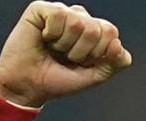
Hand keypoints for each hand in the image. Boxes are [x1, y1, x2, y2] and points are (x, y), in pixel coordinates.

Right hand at [0, 1, 132, 106]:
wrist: (28, 87)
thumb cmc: (59, 80)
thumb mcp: (94, 77)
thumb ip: (115, 64)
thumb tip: (117, 44)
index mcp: (94, 31)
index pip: (111, 33)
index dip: (97, 54)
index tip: (82, 63)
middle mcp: (79, 18)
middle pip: (96, 28)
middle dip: (82, 52)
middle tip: (66, 58)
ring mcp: (61, 12)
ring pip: (78, 22)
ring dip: (65, 45)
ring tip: (54, 49)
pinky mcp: (41, 9)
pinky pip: (58, 14)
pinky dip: (51, 34)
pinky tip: (43, 38)